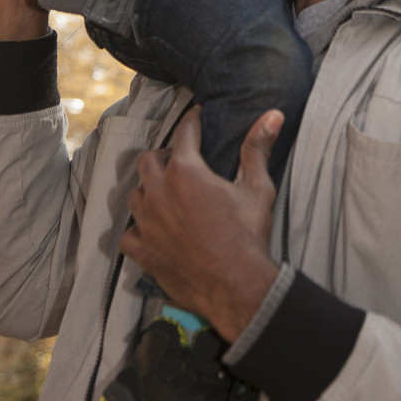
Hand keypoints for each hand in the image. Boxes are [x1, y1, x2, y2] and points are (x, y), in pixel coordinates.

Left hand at [119, 106, 280, 342]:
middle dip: (163, 155)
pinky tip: (149, 230)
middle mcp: (159, 192)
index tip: (197, 116)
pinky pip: (127, 235)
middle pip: (148, 160)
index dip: (192, 121)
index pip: (183, 133)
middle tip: (180, 160)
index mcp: (185, 171)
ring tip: (164, 193)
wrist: (236, 286)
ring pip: (135, 195)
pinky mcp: (144, 252)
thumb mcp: (258, 188)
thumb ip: (258, 148)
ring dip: (148, 190)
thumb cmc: (247, 234)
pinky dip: (136, 230)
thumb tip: (273, 114)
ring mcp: (147, 224)